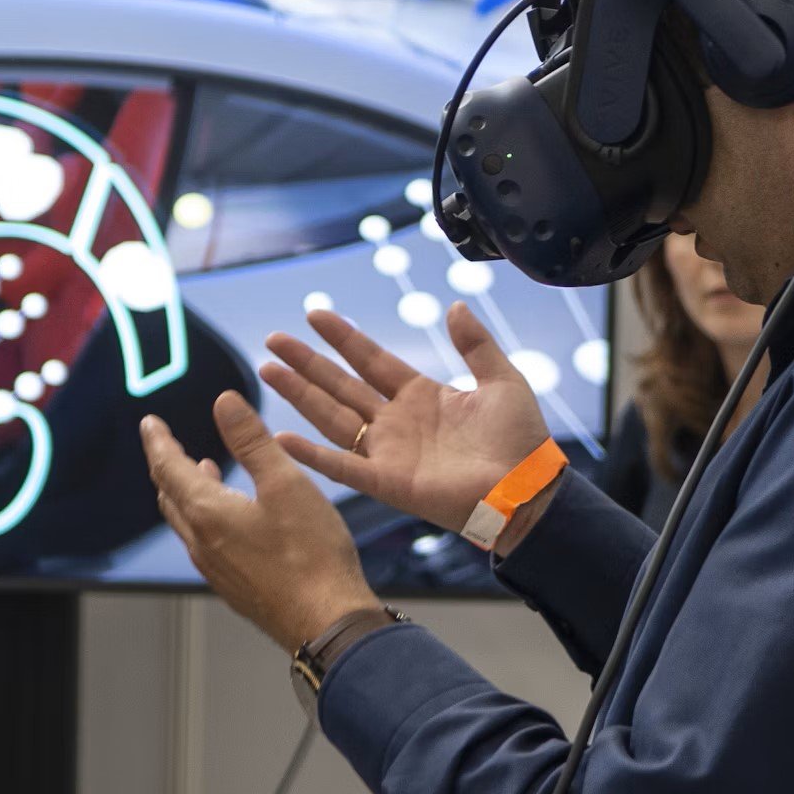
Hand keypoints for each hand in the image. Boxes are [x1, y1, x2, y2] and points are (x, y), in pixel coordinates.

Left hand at [141, 393, 380, 650]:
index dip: (158, 441)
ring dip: (185, 492)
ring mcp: (215, 569)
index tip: (150, 423)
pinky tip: (229, 516)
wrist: (327, 622)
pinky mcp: (233, 586)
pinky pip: (203, 544)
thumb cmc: (311, 555)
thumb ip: (252, 440)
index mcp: (207, 513)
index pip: (168, 467)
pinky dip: (203, 517)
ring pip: (186, 522)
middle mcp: (201, 543)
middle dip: (167, 465)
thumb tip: (224, 402)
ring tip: (200, 470)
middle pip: (170, 496)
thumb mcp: (285, 483)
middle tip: (167, 444)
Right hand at [260, 302, 549, 533]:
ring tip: (267, 371)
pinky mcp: (386, 482)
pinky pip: (341, 466)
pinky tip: (281, 438)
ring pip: (331, 417)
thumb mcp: (502, 379)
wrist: (526, 488)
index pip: (371, 360)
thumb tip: (455, 306)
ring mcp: (387, 452)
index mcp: (421, 396)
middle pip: (340, 385)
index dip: (343, 337)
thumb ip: (475, 344)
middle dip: (306, 363)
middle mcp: (396, 422)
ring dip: (299, 395)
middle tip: (273, 340)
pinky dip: (311, 455)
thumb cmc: (520, 439)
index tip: (314, 314)